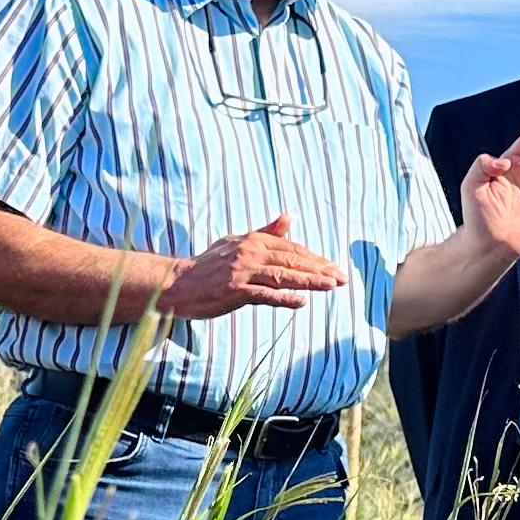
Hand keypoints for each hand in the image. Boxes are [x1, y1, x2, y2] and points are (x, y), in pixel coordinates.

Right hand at [163, 216, 348, 319]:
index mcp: (253, 240)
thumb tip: (289, 216)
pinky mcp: (234, 291)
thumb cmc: (209, 264)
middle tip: (342, 277)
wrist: (178, 283)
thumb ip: (266, 232)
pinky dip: (283, 299)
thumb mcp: (237, 242)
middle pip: (292, 260)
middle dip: (320, 269)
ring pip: (283, 276)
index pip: (292, 249)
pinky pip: (264, 295)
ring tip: (331, 285)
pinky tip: (301, 302)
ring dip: (309, 281)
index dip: (315, 258)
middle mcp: (250, 253)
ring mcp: (242, 272)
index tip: (335, 266)